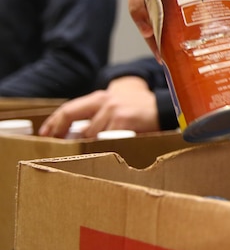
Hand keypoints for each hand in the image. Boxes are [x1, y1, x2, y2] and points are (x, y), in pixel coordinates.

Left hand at [38, 76, 160, 137]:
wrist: (163, 107)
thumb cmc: (137, 110)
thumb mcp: (115, 106)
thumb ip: (96, 115)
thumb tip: (73, 133)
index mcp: (99, 97)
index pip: (69, 109)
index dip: (54, 122)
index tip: (46, 134)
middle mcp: (104, 101)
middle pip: (75, 121)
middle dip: (65, 135)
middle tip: (57, 146)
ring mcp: (113, 110)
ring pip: (91, 134)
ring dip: (90, 144)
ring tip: (91, 151)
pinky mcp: (124, 120)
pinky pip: (107, 138)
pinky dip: (106, 145)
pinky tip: (110, 147)